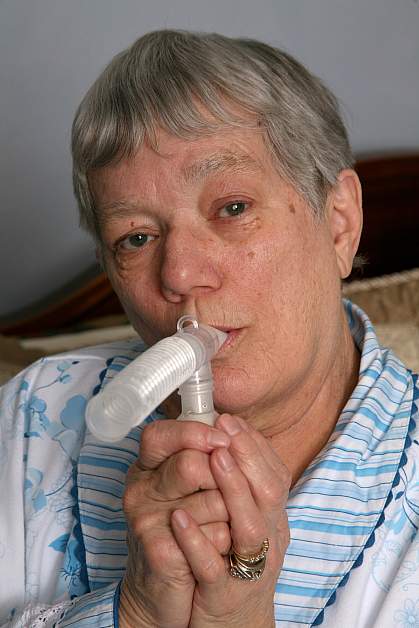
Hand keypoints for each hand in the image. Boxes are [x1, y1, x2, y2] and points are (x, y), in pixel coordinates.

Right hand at [119, 419, 231, 627]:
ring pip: (213, 500)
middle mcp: (140, 488)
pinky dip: (228, 541)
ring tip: (226, 526)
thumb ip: (206, 455)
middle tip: (232, 496)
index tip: (224, 440)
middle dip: (226, 478)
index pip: (160, 434)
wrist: (164, 595)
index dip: (194, 433)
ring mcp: (146, 520)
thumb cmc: (186, 531)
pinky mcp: (159, 552)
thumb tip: (233, 428)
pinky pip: (214, 535)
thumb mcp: (191, 487)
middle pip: (191, 464)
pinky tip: (221, 548)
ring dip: (233, 514)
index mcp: (148, 466)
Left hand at [170, 414, 290, 627]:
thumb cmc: (233, 565)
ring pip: (250, 525)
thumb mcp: (246, 524)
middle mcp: (267, 539)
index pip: (276, 474)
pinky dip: (198, 540)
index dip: (254, 444)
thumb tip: (223, 439)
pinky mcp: (223, 595)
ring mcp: (248, 567)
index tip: (230, 420)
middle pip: (270, 492)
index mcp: (272, 519)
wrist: (231, 627)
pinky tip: (178, 518)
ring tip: (212, 458)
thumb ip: (240, 488)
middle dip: (246, 455)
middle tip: (223, 429)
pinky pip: (213, 567)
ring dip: (232, 487)